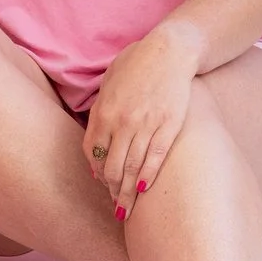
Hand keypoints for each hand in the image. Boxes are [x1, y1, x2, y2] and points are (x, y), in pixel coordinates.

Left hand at [85, 25, 201, 219]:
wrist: (169, 51)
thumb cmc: (136, 64)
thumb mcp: (108, 82)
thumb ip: (99, 109)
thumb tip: (94, 139)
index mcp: (103, 111)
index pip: (92, 152)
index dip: (95, 171)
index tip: (100, 184)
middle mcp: (121, 122)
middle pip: (110, 166)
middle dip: (111, 190)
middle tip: (115, 206)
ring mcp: (145, 125)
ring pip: (131, 167)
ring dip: (127, 191)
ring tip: (127, 209)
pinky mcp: (168, 126)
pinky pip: (155, 158)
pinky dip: (147, 177)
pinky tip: (143, 190)